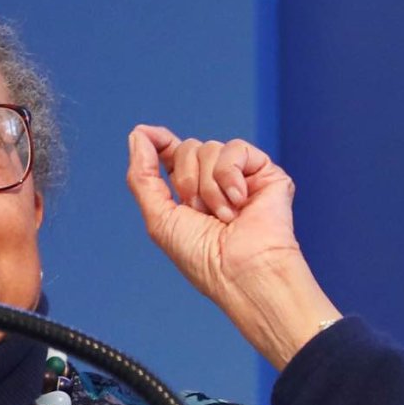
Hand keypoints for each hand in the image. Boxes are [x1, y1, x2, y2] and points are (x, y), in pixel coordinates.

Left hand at [124, 125, 342, 367]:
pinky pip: (236, 149)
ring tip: (223, 216)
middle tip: (200, 212)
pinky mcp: (265, 172)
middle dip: (185, 180)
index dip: (159, 142)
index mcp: (189, 193)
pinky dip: (230, 176)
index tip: (148, 134)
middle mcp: (214, 182)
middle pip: (186, 148)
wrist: (242, 271)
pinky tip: (240, 201)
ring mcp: (240, 176)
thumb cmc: (201, 257)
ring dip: (208, 187)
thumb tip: (138, 133)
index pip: (171, 153)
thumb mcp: (159, 217)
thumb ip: (143, 175)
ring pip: (209, 148)